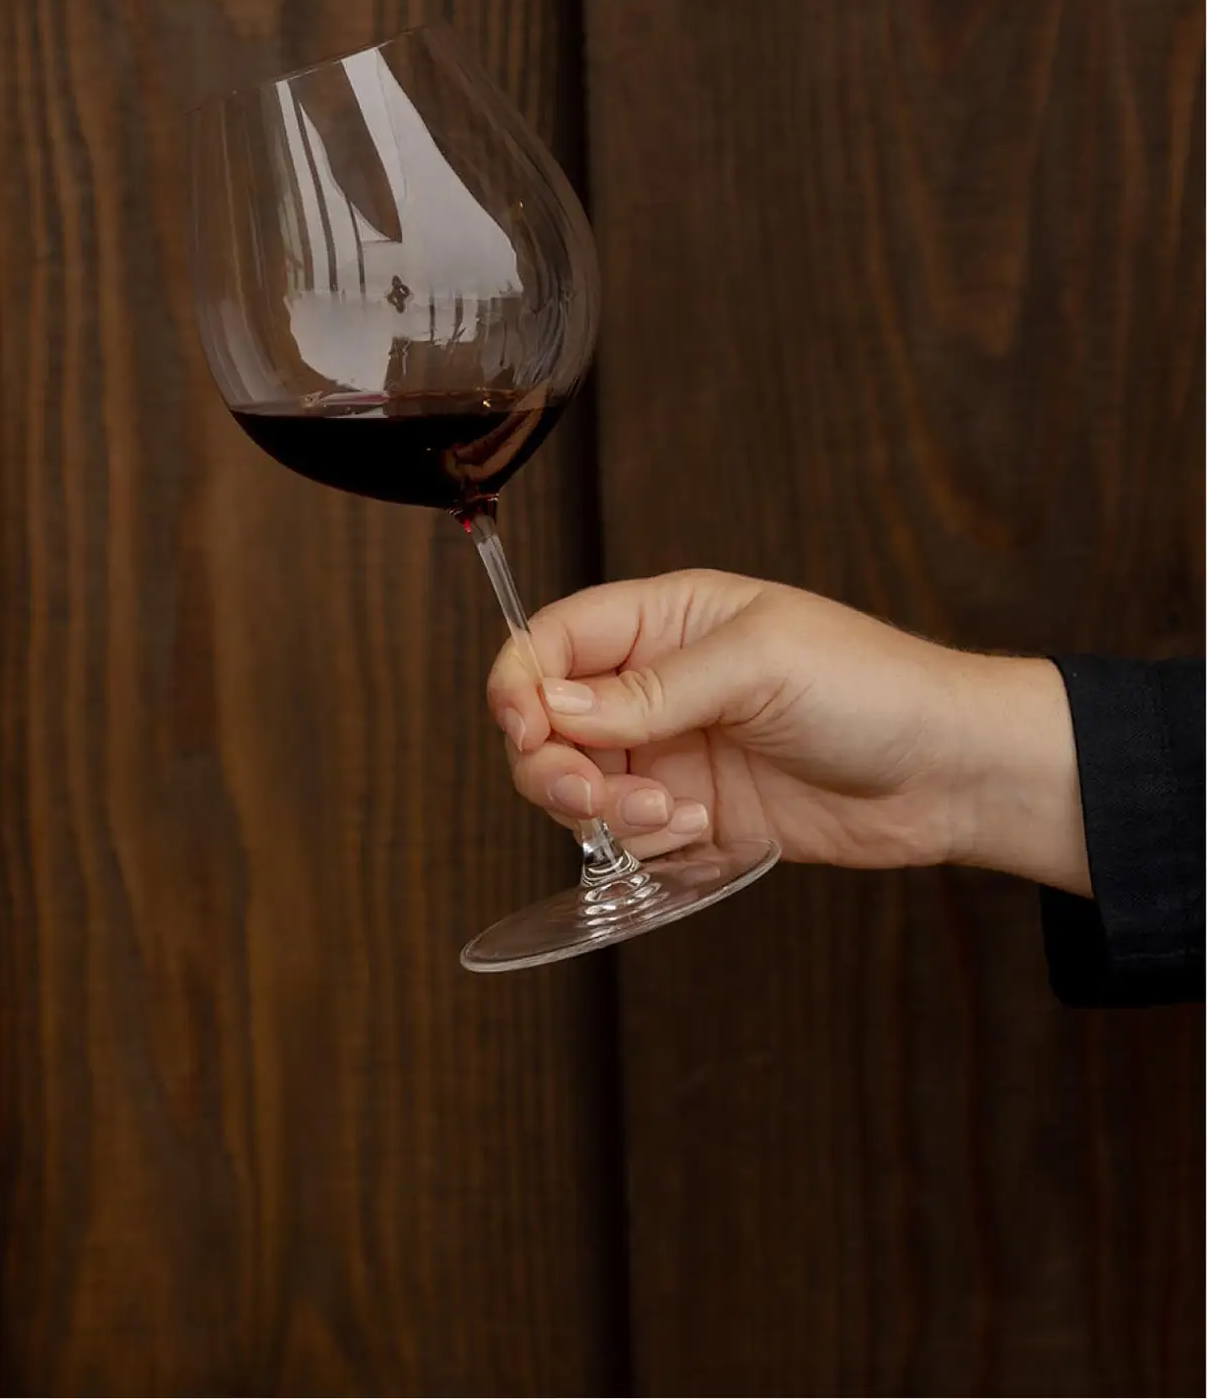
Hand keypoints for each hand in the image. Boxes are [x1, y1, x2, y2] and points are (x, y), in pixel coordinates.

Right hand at [487, 570, 1089, 895]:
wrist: (951, 773)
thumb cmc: (873, 686)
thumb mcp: (758, 663)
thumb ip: (652, 687)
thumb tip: (554, 704)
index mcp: (662, 620)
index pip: (551, 642)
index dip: (521, 684)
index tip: (526, 728)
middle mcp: (655, 686)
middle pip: (548, 727)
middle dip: (557, 768)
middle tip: (596, 798)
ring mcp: (673, 754)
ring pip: (583, 792)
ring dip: (610, 816)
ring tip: (675, 818)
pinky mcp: (697, 816)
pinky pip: (633, 844)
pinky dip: (654, 851)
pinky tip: (709, 837)